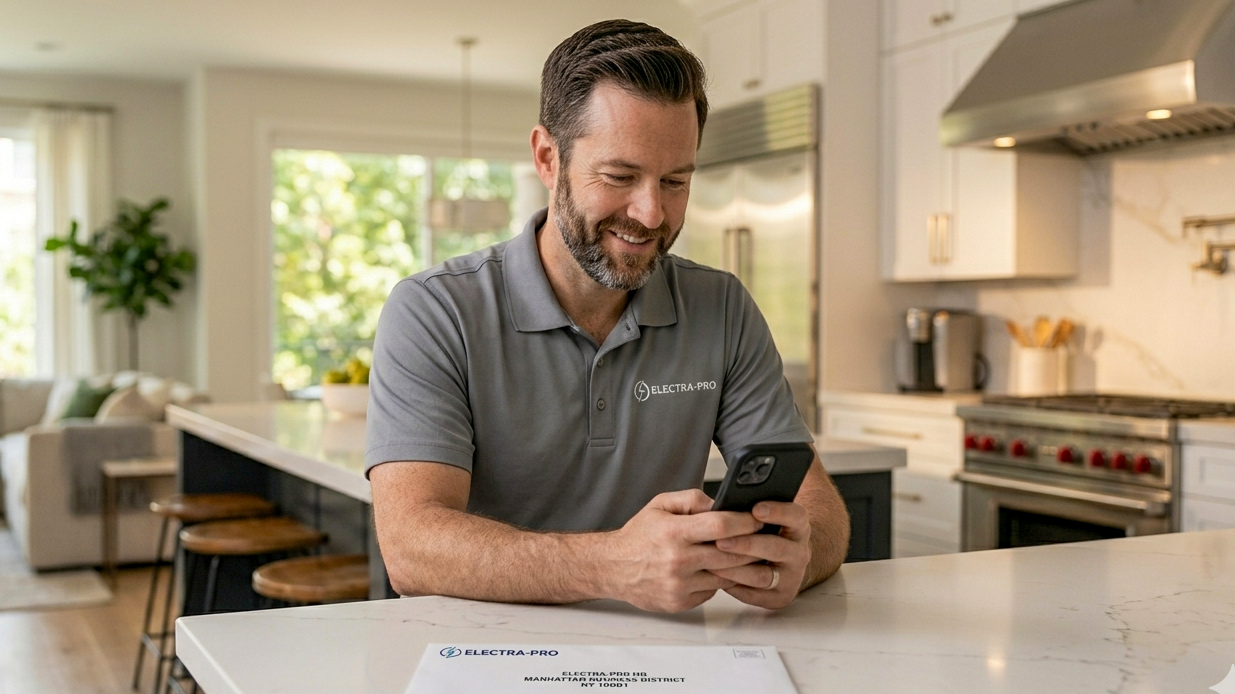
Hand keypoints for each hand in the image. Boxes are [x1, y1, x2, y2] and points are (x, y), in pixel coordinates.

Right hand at [601, 489, 764, 612]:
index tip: (759, 519)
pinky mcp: (680, 602)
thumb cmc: (639, 535)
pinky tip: (723, 573)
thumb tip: (722, 503)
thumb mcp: (660, 504)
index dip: (745, 522)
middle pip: (730, 554)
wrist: (612, 568)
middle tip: (769, 541)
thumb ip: (692, 500)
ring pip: (726, 577)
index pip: (720, 526)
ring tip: (759, 561)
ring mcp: (679, 584)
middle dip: (754, 548)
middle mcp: (677, 560)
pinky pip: (712, 592)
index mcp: (674, 532)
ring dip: (745, 569)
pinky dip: (720, 582)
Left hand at [708, 501, 811, 608]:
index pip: (796, 516)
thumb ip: (751, 512)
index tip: (756, 509)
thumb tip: (723, 507)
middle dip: (746, 544)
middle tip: (720, 541)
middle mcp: (799, 552)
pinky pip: (756, 595)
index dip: (777, 512)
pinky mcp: (781, 597)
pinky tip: (718, 579)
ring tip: (712, 563)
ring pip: (763, 575)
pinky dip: (735, 587)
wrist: (784, 563)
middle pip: (776, 548)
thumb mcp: (767, 519)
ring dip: (736, 570)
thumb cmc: (766, 535)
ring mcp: (792, 577)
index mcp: (798, 527)